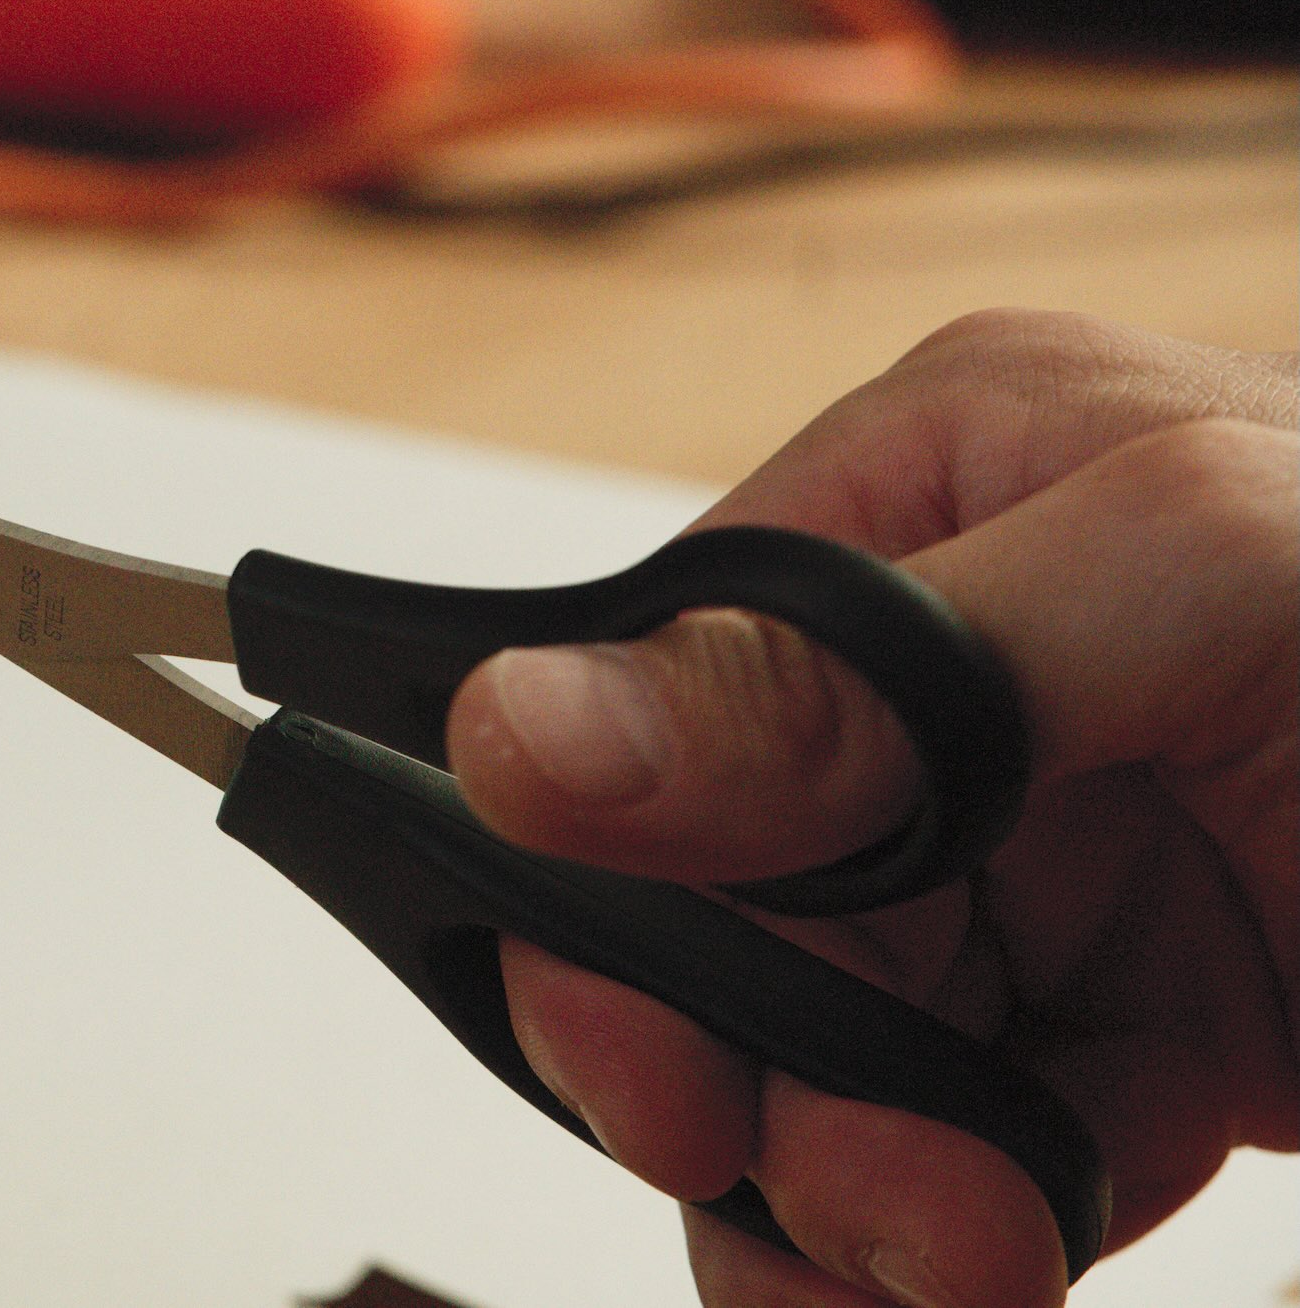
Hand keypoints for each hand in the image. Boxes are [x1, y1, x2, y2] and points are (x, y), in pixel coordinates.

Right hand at [445, 310, 1296, 1306]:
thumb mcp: (1202, 594)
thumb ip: (849, 668)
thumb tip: (522, 733)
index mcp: (938, 492)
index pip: (654, 696)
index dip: (623, 897)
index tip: (667, 1071)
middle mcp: (956, 677)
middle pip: (715, 903)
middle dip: (762, 1078)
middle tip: (862, 1196)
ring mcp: (1033, 858)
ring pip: (803, 1052)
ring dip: (847, 1192)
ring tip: (968, 1250)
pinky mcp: (1115, 1019)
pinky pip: (932, 1151)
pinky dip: (940, 1242)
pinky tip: (1007, 1256)